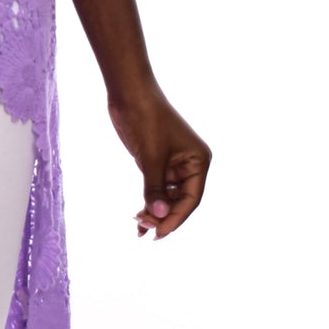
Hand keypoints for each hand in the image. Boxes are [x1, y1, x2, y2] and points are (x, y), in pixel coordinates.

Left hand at [108, 88, 211, 239]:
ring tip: (138, 227)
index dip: (176, 218)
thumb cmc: (146, 120)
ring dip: (155, 213)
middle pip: (181, 201)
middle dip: (164, 216)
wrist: (130, 94)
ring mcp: (173, 165)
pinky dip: (149, 203)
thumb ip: (155, 189)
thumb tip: (159, 217)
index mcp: (199, 161)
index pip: (192, 199)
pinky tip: (138, 218)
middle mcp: (190, 165)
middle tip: (144, 229)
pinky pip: (157, 190)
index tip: (159, 233)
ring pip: (168, 198)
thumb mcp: (151, 158)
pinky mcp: (157, 164)